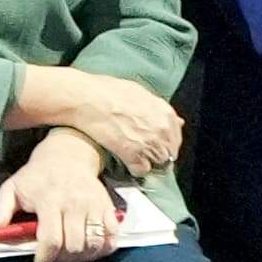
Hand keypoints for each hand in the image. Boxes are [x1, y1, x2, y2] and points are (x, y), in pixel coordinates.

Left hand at [1, 134, 129, 261]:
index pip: (51, 239)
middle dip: (62, 260)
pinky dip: (103, 249)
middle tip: (54, 258)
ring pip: (94, 244)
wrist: (67, 155)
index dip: (46, 258)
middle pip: (74, 246)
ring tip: (70, 255)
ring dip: (82, 257)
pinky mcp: (108, 207)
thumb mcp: (12, 187)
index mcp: (49, 199)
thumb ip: (0, 209)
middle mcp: (74, 203)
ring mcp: (94, 205)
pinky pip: (112, 237)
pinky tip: (90, 249)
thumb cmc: (36, 177)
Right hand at [15, 63, 188, 173]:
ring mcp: (149, 142)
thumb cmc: (105, 91)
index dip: (164, 143)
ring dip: (145, 162)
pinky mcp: (133, 154)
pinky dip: (133, 168)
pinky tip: (124, 161)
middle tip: (140, 152)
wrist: (85, 97)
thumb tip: (177, 121)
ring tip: (130, 156)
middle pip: (168, 153)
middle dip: (156, 154)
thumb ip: (158, 109)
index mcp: (165, 113)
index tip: (154, 145)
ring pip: (156, 163)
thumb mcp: (138, 92)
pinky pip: (141, 170)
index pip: (175, 138)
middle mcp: (162, 129)